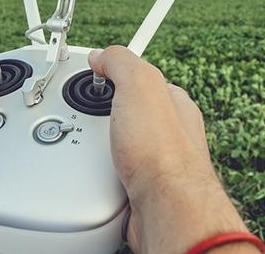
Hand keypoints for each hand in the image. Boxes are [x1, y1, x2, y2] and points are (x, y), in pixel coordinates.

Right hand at [89, 46, 255, 253]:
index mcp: (173, 103)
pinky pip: (111, 174)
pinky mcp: (141, 188)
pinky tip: (100, 174)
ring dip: (99, 149)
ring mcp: (155, 162)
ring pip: (115, 146)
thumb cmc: (163, 151)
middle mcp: (168, 133)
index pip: (138, 80)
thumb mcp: (140, 84)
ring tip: (96, 151)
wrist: (165, 208)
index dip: (113, 76)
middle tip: (92, 121)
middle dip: (102, 117)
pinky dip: (100, 174)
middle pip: (122, 114)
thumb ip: (121, 62)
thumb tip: (103, 55)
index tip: (94, 75)